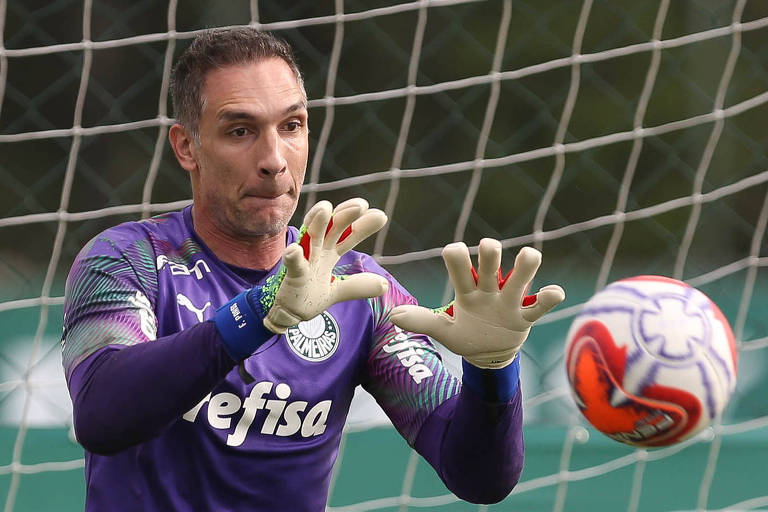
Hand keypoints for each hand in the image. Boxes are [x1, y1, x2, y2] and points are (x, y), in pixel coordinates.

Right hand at [262, 198, 388, 332]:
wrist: (287, 312)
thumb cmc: (309, 294)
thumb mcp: (338, 290)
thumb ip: (358, 286)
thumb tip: (383, 285)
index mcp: (330, 252)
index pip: (349, 235)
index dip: (363, 225)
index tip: (380, 216)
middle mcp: (318, 251)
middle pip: (333, 227)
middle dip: (345, 214)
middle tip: (360, 205)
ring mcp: (304, 260)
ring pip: (310, 236)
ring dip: (317, 222)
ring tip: (325, 208)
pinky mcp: (292, 275)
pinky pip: (292, 263)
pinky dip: (293, 256)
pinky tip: (294, 249)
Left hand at [389, 239, 564, 368]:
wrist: (488, 354)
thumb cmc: (465, 334)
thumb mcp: (444, 331)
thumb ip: (422, 321)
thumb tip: (393, 316)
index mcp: (467, 289)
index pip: (459, 263)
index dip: (456, 254)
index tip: (454, 251)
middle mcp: (489, 288)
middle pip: (491, 260)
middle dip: (490, 251)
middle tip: (488, 249)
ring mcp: (509, 300)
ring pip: (521, 274)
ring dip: (526, 264)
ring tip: (528, 257)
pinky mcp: (526, 315)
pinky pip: (540, 304)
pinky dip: (549, 297)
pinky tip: (553, 292)